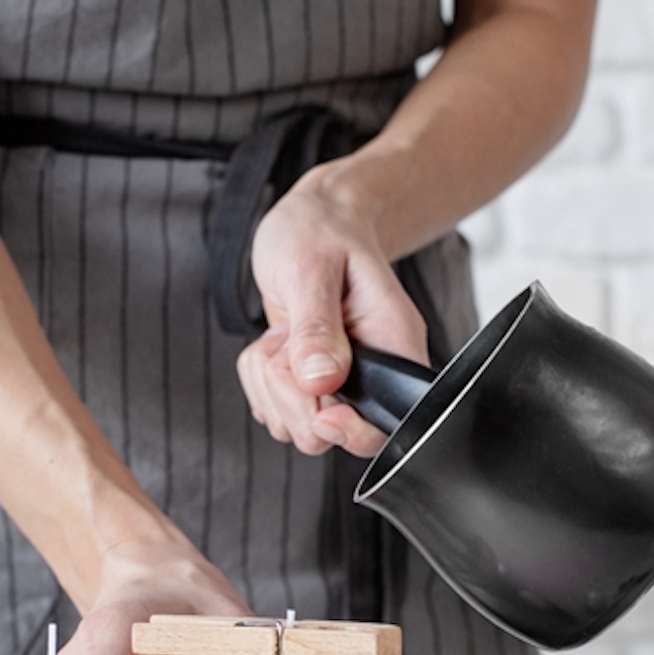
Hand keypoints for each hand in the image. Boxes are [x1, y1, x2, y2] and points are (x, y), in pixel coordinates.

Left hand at [236, 169, 428, 458]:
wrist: (311, 221)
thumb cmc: (320, 231)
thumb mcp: (312, 268)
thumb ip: (316, 327)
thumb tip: (321, 380)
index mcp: (393, 347)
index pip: (384, 426)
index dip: (347, 430)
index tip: (316, 400)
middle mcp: (371, 372)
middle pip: (325, 433)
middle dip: (290, 395)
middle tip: (288, 344)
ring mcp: (338, 381)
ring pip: (293, 423)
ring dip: (270, 382)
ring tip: (283, 334)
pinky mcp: (308, 381)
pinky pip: (273, 407)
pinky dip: (260, 378)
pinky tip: (275, 341)